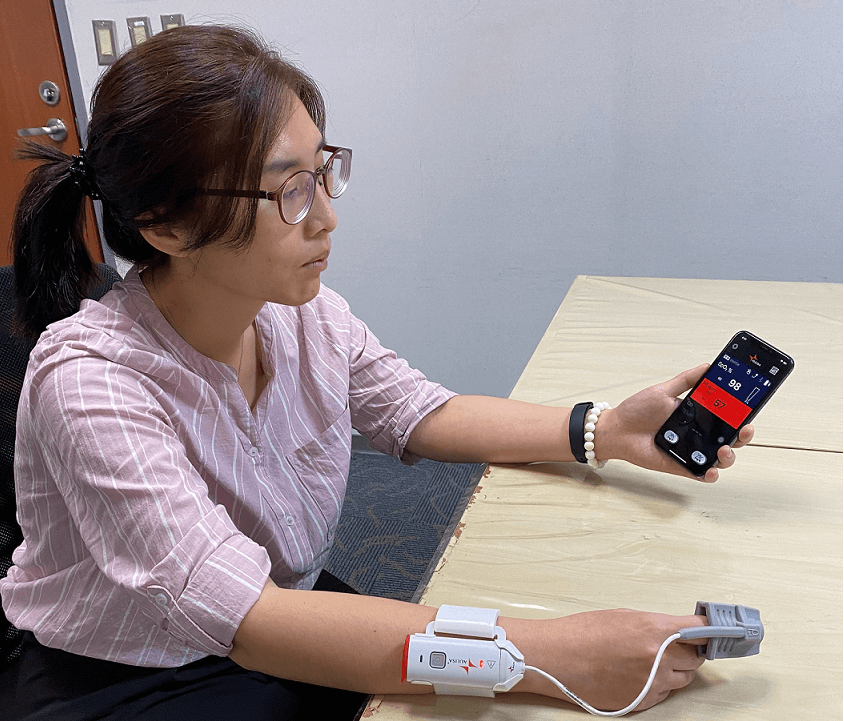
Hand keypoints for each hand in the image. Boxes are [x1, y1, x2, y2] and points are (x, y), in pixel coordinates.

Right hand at [510, 609, 708, 711]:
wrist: (557, 658)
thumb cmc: (583, 632)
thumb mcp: (623, 616)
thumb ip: (656, 625)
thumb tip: (678, 632)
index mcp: (654, 630)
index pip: (701, 631)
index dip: (713, 630)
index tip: (723, 630)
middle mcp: (659, 658)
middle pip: (696, 657)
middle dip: (691, 650)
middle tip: (679, 644)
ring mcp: (652, 683)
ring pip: (682, 678)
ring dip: (676, 668)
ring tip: (650, 659)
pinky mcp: (643, 702)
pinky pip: (664, 693)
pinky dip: (658, 683)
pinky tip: (638, 673)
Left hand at [595, 364, 753, 481]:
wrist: (616, 429)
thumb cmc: (637, 411)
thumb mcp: (663, 391)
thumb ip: (686, 380)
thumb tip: (708, 366)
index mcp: (698, 416)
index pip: (727, 417)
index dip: (742, 415)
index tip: (750, 408)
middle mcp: (698, 435)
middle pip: (730, 439)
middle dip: (743, 436)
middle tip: (744, 430)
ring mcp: (692, 452)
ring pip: (721, 459)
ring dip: (729, 457)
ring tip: (724, 450)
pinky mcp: (681, 466)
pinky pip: (701, 475)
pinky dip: (710, 475)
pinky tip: (711, 470)